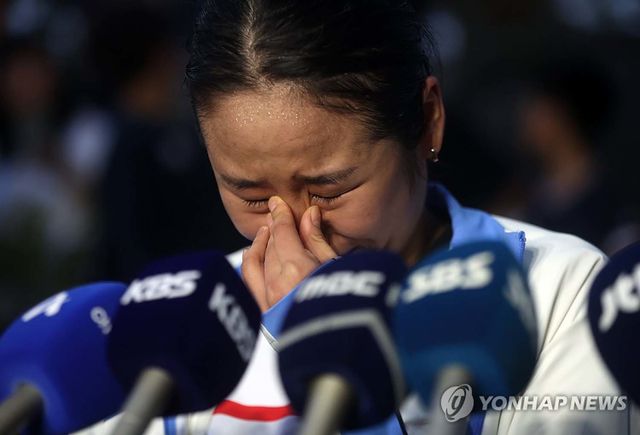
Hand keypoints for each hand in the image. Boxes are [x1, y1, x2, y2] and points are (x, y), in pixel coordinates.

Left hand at [242, 196, 336, 311]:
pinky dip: (249, 269)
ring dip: (259, 247)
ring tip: (264, 236)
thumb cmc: (347, 308)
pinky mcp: (265, 317)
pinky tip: (252, 261)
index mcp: (295, 267)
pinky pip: (250, 286)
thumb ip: (319, 241)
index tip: (277, 204)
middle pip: (269, 247)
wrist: (340, 348)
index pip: (282, 232)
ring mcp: (268, 302)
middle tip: (275, 218)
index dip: (280, 215)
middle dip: (272, 230)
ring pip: (255, 265)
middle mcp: (276, 283)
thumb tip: (310, 215)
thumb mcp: (338, 270)